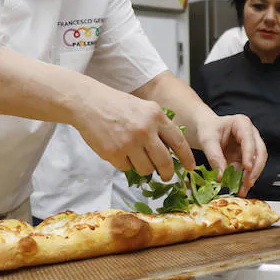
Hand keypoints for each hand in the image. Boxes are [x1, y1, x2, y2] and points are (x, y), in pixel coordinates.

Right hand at [73, 89, 195, 181]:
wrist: (89, 103)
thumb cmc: (118, 106)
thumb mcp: (145, 108)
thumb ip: (159, 126)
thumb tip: (172, 152)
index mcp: (156, 116)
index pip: (178, 141)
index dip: (186, 157)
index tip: (190, 168)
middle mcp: (145, 130)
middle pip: (164, 162)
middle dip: (167, 173)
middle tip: (166, 176)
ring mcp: (129, 143)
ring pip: (146, 169)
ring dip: (143, 168)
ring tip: (135, 156)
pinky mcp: (114, 153)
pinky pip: (126, 168)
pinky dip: (125, 163)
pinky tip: (118, 150)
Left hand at [195, 113, 267, 196]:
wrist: (207, 130)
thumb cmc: (208, 129)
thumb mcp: (207, 139)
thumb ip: (214, 156)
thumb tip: (221, 175)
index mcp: (242, 123)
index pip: (249, 139)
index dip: (250, 154)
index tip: (246, 168)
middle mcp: (251, 134)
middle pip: (260, 152)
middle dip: (255, 169)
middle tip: (247, 182)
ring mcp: (251, 146)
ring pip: (257, 163)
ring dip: (251, 177)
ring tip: (242, 190)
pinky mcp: (246, 157)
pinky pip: (249, 170)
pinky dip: (245, 180)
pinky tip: (240, 188)